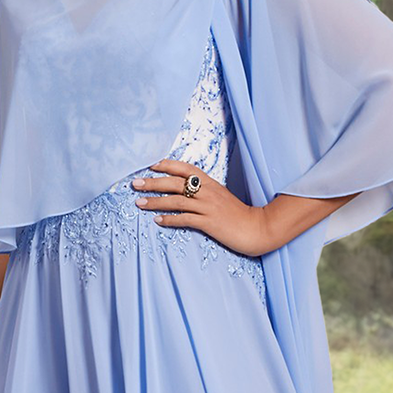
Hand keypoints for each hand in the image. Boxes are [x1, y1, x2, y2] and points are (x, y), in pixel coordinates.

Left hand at [131, 159, 272, 256]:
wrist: (257, 228)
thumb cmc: (237, 214)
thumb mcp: (221, 196)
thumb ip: (204, 191)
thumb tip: (184, 189)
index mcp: (210, 183)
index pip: (185, 168)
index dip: (166, 165)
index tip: (150, 164)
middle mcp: (207, 192)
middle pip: (175, 183)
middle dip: (153, 182)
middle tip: (135, 183)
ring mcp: (208, 207)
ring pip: (176, 200)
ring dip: (155, 201)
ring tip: (139, 202)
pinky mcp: (209, 223)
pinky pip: (185, 219)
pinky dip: (170, 219)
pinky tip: (157, 220)